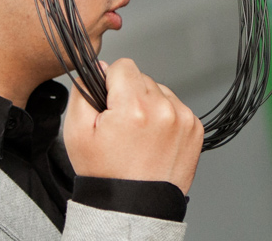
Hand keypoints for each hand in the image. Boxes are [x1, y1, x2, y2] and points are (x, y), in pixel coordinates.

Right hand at [63, 59, 204, 193]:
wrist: (134, 206)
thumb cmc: (106, 174)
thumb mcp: (76, 132)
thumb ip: (83, 91)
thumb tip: (97, 68)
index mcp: (135, 107)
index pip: (124, 66)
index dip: (110, 82)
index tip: (109, 104)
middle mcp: (164, 110)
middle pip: (143, 79)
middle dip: (130, 96)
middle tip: (122, 126)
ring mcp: (183, 119)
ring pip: (160, 92)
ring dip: (149, 106)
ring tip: (139, 136)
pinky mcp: (195, 129)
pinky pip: (176, 108)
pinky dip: (164, 118)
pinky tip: (153, 140)